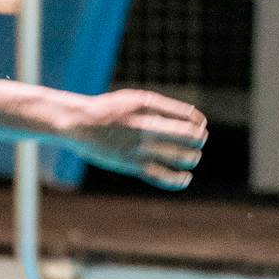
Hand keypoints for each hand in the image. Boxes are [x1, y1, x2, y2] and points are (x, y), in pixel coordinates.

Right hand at [66, 88, 206, 189]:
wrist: (80, 123)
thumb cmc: (110, 110)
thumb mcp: (136, 99)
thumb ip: (162, 107)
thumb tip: (192, 117)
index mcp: (149, 107)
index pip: (188, 116)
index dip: (198, 123)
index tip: (199, 127)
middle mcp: (147, 126)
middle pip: (188, 135)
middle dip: (198, 139)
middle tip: (199, 141)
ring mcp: (140, 147)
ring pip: (180, 156)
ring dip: (192, 157)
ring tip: (192, 157)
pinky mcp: (133, 165)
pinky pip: (161, 176)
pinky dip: (178, 180)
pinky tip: (185, 178)